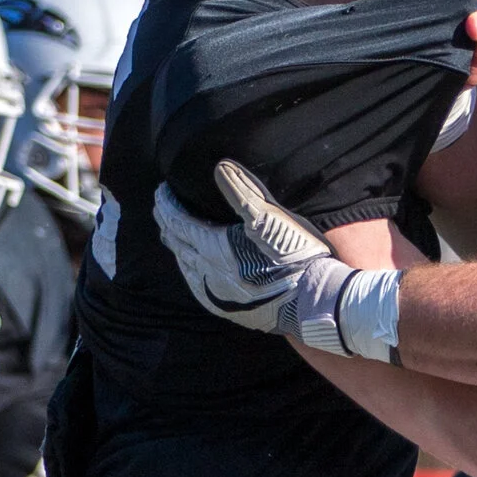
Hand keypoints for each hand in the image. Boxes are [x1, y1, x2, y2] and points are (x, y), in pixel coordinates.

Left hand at [153, 163, 402, 360]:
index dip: (167, 204)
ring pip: (185, 267)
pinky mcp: (229, 310)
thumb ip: (241, 192)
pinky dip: (189, 271)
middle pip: (177, 243)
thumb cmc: (294, 255)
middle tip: (162, 208)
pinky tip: (193, 270)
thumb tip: (219, 167)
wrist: (314, 301)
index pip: (177, 221)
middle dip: (167, 223)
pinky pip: (198, 288)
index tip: (162, 190)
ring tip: (172, 235)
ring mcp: (216, 294)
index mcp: (212, 247)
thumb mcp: (269, 217)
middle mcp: (207, 273)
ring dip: (176, 248)